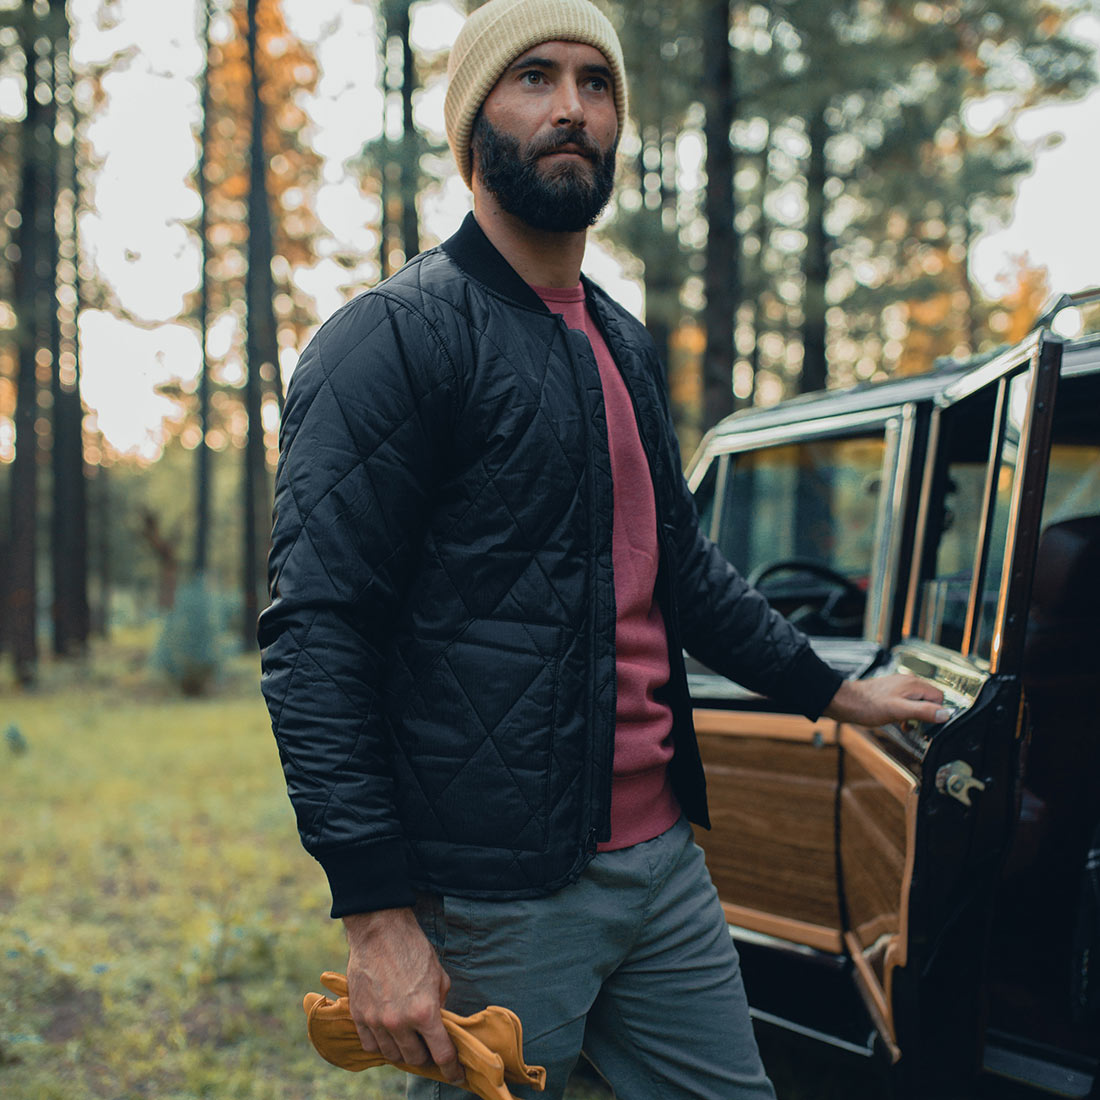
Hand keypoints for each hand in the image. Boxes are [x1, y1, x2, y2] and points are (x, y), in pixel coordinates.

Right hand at [342, 907, 464, 1084]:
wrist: (380, 931)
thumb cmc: (413, 949)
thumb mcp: (438, 976)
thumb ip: (440, 1004)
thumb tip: (439, 1024)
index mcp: (425, 1012)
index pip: (442, 1054)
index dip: (452, 1069)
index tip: (457, 1075)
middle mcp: (400, 1022)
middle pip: (416, 1058)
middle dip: (426, 1056)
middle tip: (429, 1048)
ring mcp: (377, 1021)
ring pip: (393, 1055)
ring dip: (403, 1051)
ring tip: (408, 1040)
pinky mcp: (359, 1016)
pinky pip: (371, 1045)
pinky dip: (381, 1045)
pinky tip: (388, 1034)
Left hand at [823, 673, 951, 728]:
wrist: (845, 702)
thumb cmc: (868, 705)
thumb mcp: (899, 711)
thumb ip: (923, 711)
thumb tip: (945, 714)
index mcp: (913, 684)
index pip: (939, 696)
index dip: (935, 711)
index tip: (926, 722)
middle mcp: (907, 682)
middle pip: (929, 699)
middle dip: (924, 714)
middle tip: (913, 724)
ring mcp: (898, 687)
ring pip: (917, 702)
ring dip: (913, 715)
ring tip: (903, 724)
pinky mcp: (890, 693)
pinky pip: (905, 703)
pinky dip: (904, 714)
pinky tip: (896, 721)